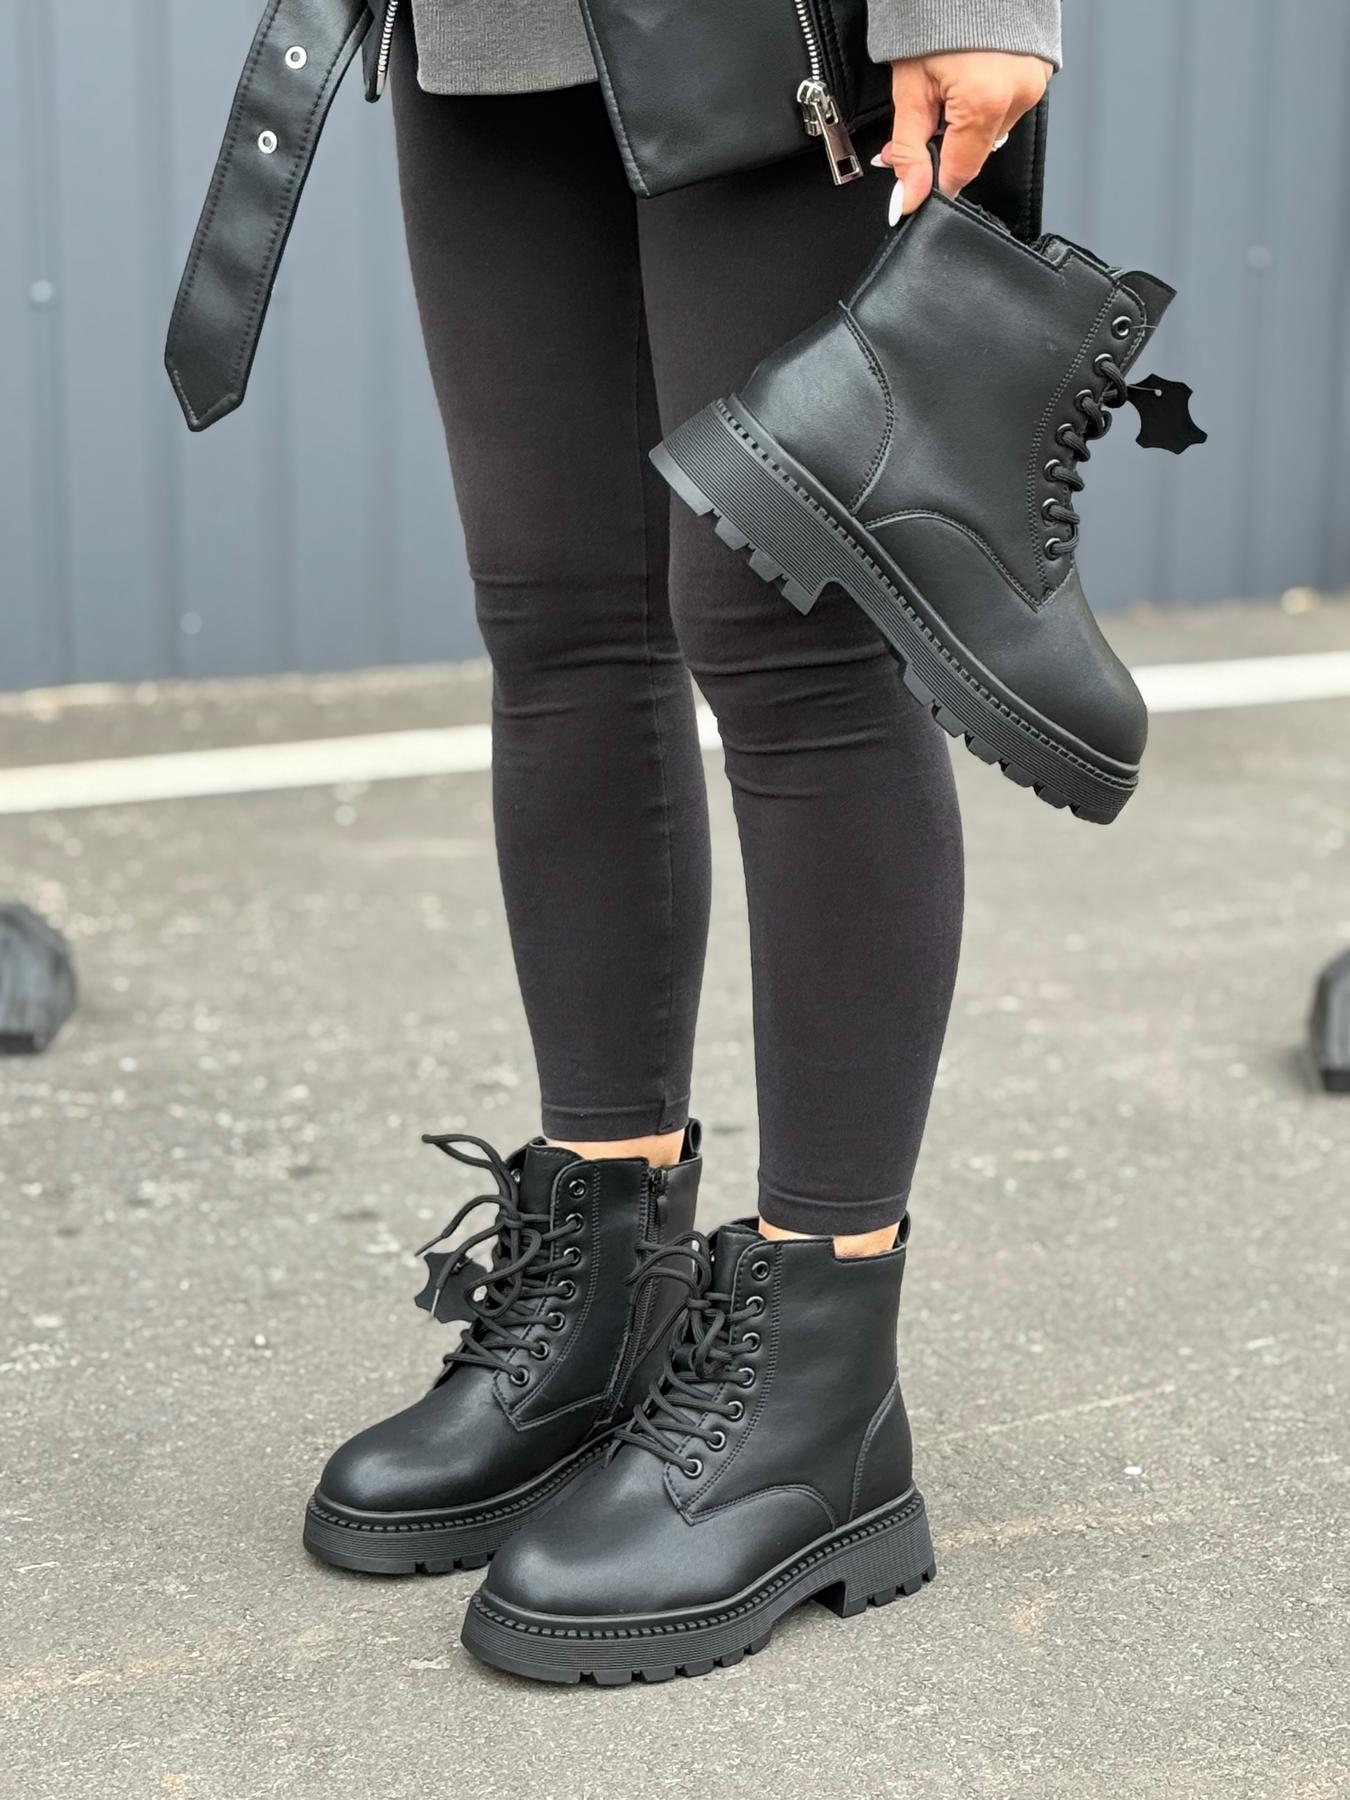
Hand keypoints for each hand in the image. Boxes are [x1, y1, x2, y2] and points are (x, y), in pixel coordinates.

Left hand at [876, 52, 1051, 219]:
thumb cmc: (936, 17)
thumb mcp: (910, 88)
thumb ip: (908, 149)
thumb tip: (908, 197)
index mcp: (985, 102)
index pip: (960, 172)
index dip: (935, 180)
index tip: (917, 180)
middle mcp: (1018, 94)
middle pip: (977, 150)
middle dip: (950, 140)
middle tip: (930, 108)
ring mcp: (1034, 83)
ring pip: (993, 129)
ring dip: (970, 119)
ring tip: (955, 81)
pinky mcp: (1040, 72)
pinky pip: (1010, 105)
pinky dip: (988, 100)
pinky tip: (975, 74)